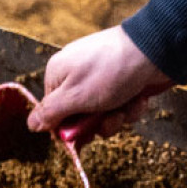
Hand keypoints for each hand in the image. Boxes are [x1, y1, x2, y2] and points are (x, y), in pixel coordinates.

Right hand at [27, 26, 172, 137]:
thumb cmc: (110, 73)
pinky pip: (121, 104)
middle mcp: (78, 74)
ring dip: (117, 116)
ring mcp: (101, 77)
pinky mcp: (123, 80)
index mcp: (58, 74)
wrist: (155, 51)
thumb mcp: (75, 97)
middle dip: (98, 123)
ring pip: (104, 113)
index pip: (53, 112)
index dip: (68, 128)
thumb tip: (31, 124)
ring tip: (126, 105)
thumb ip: (51, 112)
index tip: (82, 136)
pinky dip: (131, 105)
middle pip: (80, 115)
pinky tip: (139, 97)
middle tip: (110, 117)